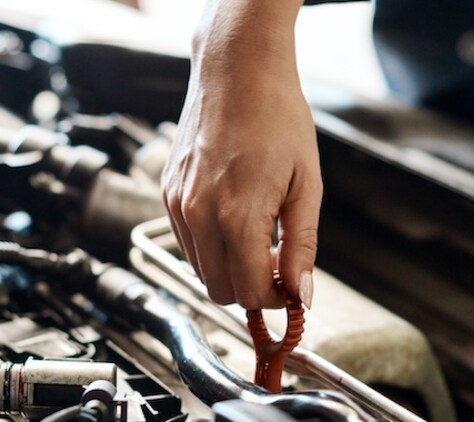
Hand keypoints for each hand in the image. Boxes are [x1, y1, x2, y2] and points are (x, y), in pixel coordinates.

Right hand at [162, 0, 320, 309]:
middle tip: (277, 264)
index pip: (249, 292)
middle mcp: (199, 214)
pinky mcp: (167, 192)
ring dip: (230, 268)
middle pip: (220, 291)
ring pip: (199, 270)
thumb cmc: (277, 116)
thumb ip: (302, 246)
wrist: (237, 69)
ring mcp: (177, 203)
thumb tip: (302, 294)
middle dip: (251, 288)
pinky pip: (186, 241)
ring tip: (259, 237)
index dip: (274, 298)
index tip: (290, 287)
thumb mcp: (306, 185)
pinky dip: (211, 246)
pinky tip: (234, 219)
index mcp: (237, 216)